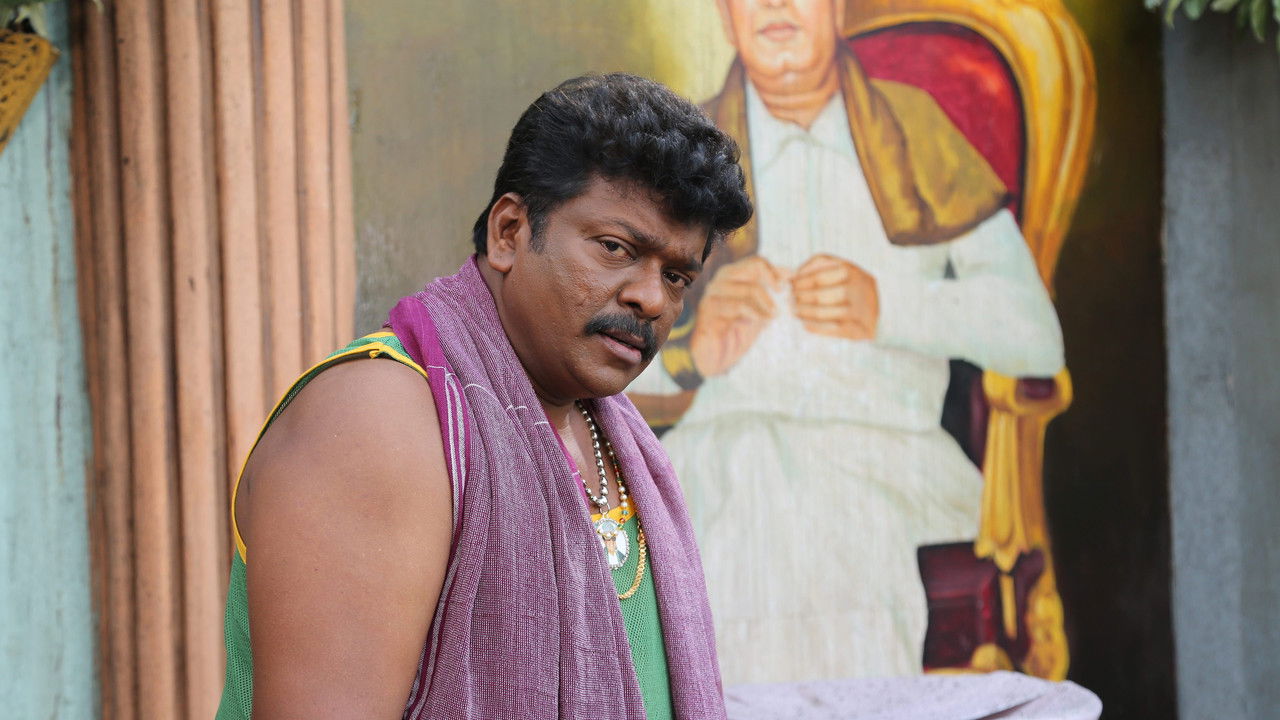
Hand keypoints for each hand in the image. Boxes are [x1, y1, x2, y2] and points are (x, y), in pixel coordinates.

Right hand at [690, 255, 790, 376]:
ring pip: (748, 289)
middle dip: (771, 280)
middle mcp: (719, 282)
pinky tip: (764, 322)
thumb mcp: (757, 309)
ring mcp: (712, 296)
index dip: (775, 271)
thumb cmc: (735, 332)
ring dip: (767, 303)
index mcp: (730, 277)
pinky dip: (757, 314)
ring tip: (774, 316)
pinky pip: (739, 306)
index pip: (755, 262)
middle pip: (751, 267)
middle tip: (782, 294)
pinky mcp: (710, 312)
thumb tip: (790, 272)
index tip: (789, 283)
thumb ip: (769, 291)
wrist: (714, 358)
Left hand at [791, 254, 878, 340]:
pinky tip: (805, 324)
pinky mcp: (858, 328)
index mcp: (851, 271)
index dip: (800, 282)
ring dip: (804, 313)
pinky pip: (830, 329)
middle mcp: (856, 289)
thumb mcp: (843, 269)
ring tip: (794, 312)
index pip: (818, 276)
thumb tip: (793, 274)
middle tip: (789, 301)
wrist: (886, 310)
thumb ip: (819, 265)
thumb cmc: (855, 287)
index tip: (789, 285)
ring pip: (822, 312)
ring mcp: (858, 310)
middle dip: (799, 299)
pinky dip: (814, 327)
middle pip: (818, 295)